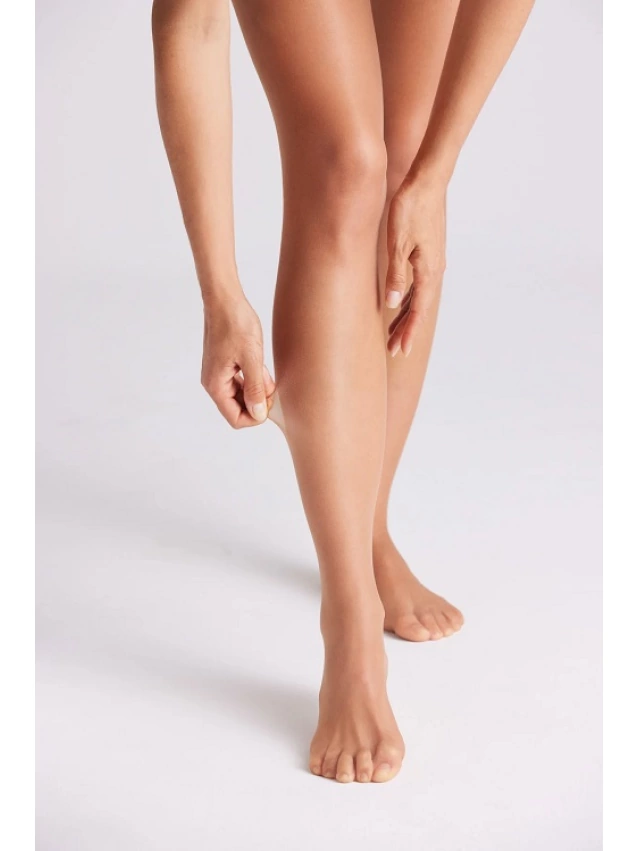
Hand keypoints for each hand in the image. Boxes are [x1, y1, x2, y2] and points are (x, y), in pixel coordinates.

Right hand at [201, 295, 275, 427]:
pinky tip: (261, 367)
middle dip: (257, 402)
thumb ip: (255, 388)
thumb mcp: (252, 358)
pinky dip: (252, 379)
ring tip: (266, 372)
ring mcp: (218, 374)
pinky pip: (239, 382)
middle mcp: (213, 383)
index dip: (255, 416)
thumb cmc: (236, 324)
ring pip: (240, 396)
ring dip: (256, 390)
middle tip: (271, 385)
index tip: (270, 400)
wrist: (225, 299)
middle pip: (237, 409)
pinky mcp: (224, 365)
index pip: (235, 418)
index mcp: (216, 385)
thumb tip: (258, 414)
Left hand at [385, 175, 446, 355]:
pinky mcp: (429, 253)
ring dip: (407, 316)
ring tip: (394, 333)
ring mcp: (433, 262)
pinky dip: (410, 300)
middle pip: (419, 309)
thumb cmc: (411, 207)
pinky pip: (419, 285)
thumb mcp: (397, 242)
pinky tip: (401, 303)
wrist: (428, 181)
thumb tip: (391, 304)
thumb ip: (395, 274)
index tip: (399, 351)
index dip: (408, 332)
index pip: (417, 311)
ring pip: (419, 298)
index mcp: (428, 271)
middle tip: (394, 350)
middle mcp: (434, 270)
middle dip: (406, 330)